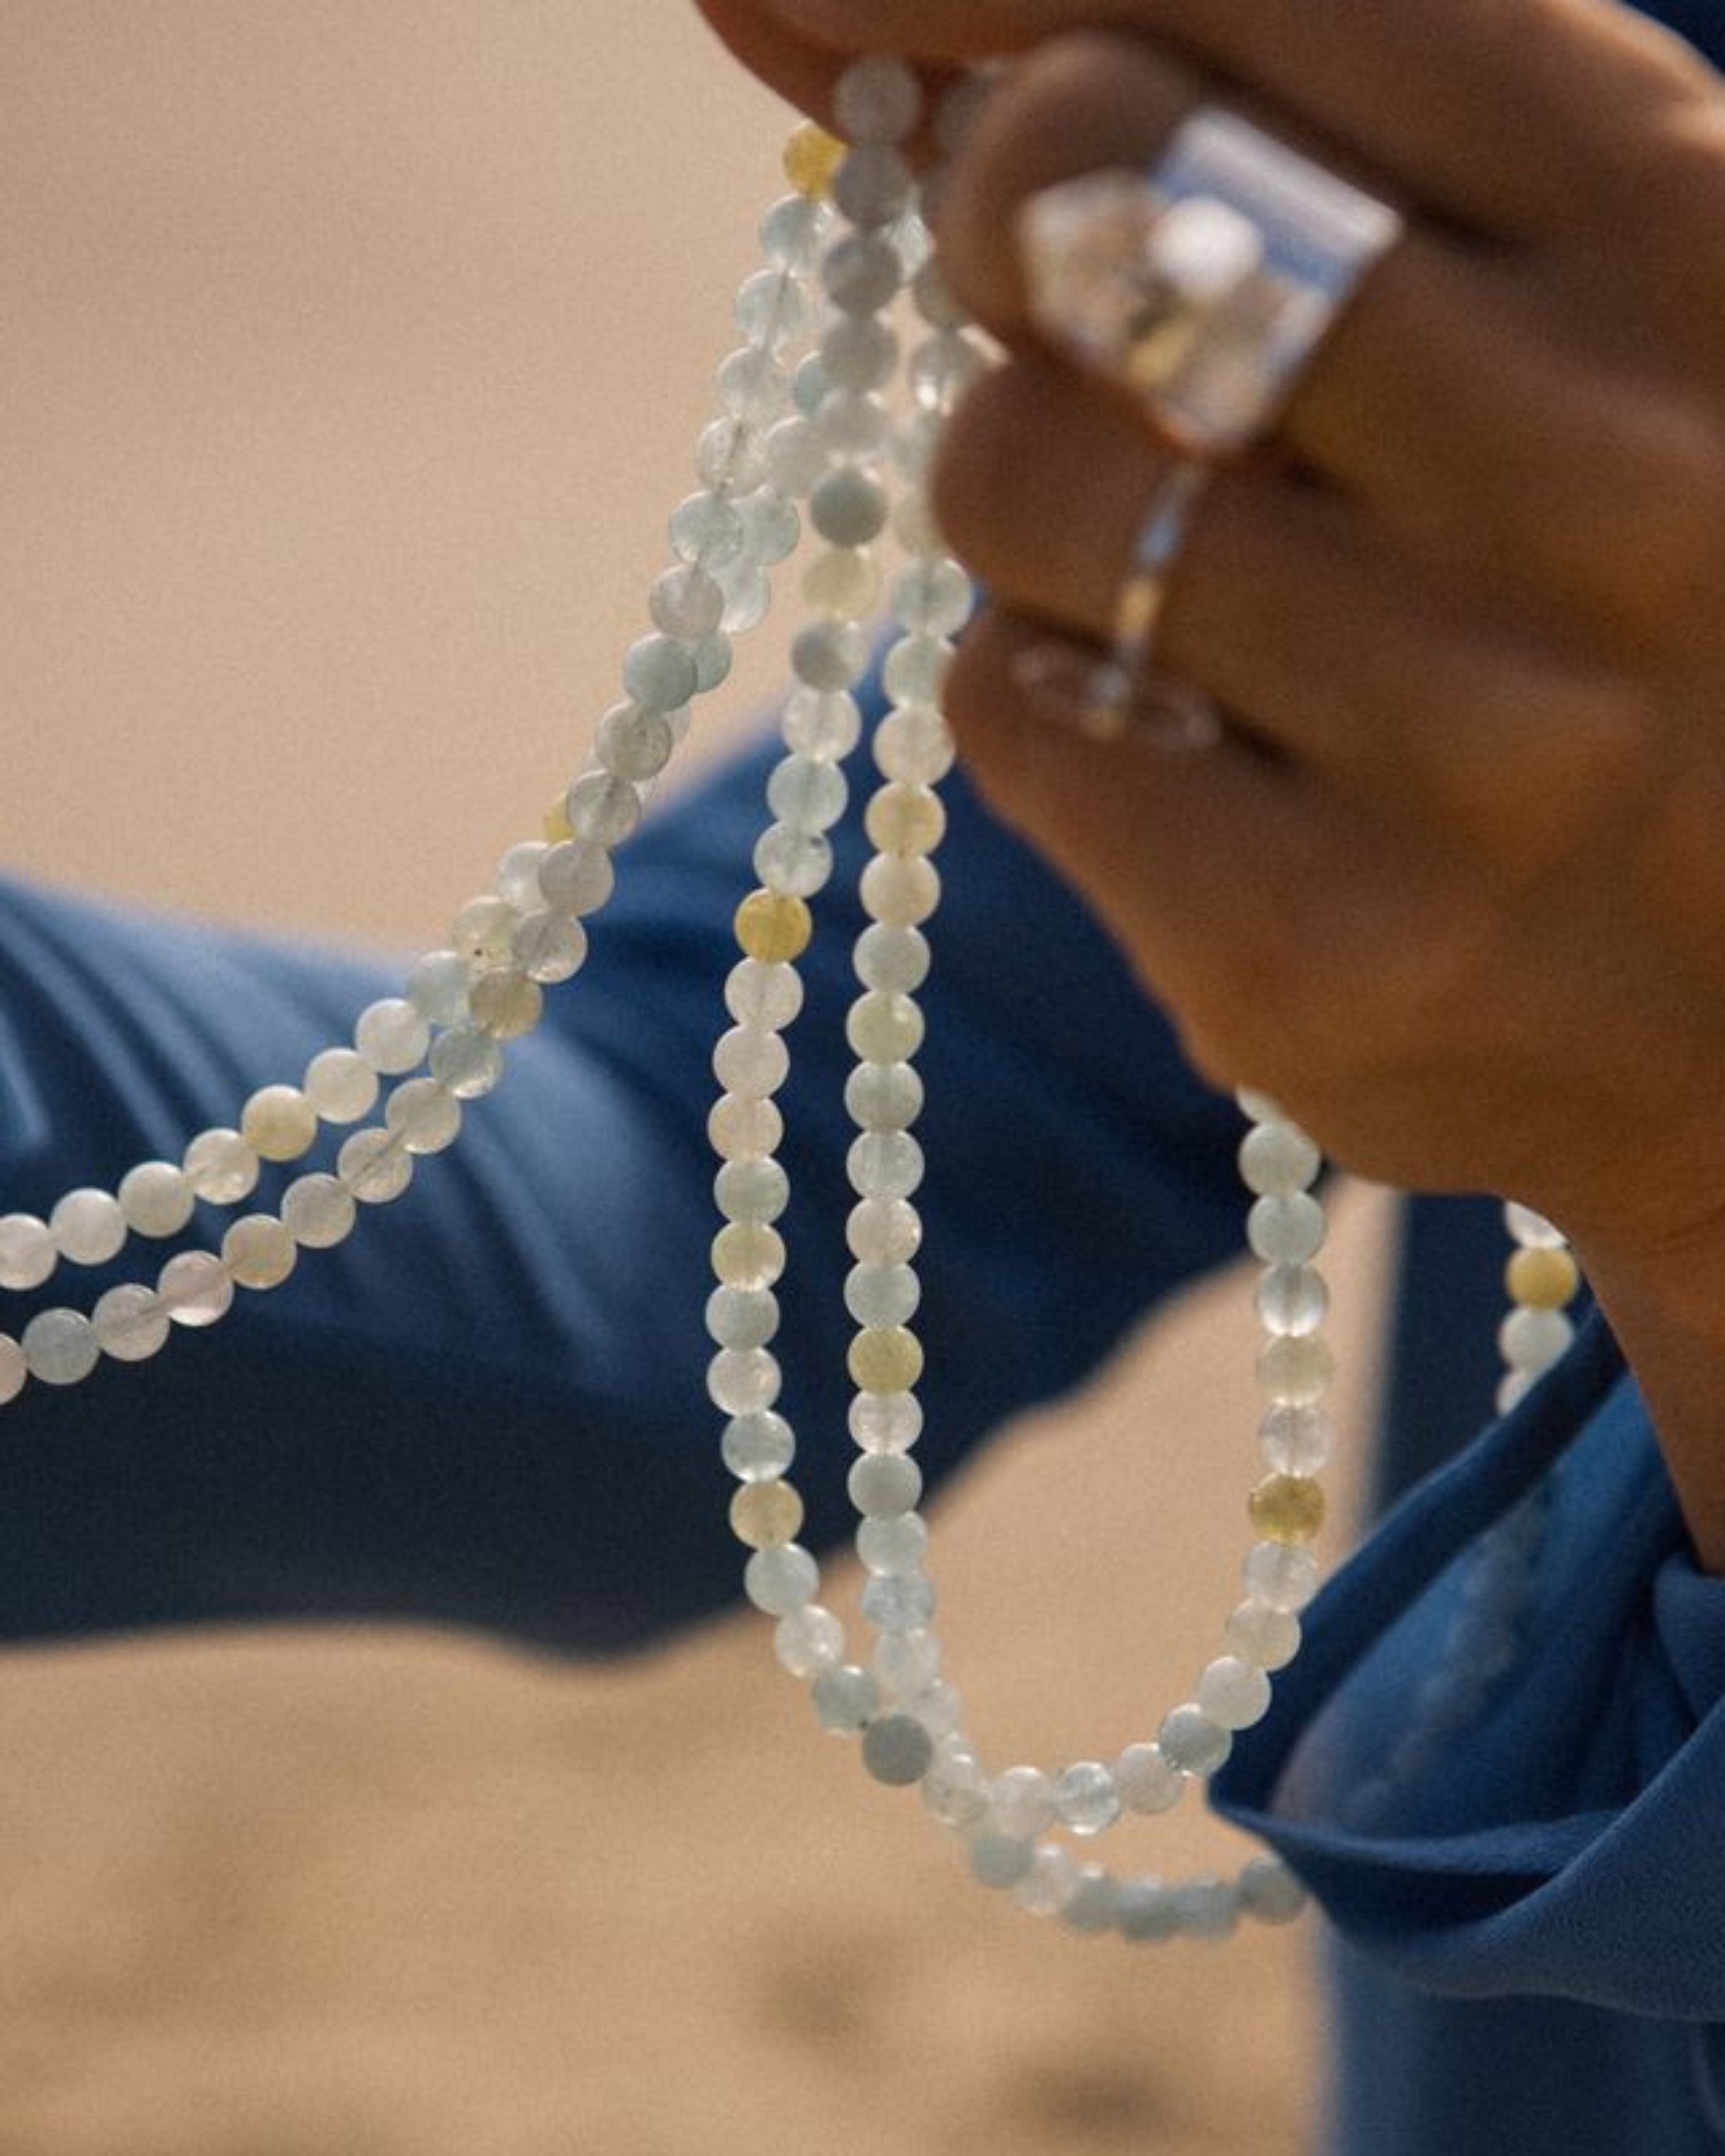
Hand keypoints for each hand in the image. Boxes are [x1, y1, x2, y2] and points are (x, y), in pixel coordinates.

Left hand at [700, 1, 1724, 1556]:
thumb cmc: (1619, 596)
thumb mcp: (1549, 313)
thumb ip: (1295, 130)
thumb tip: (841, 4)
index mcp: (1684, 246)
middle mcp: (1601, 475)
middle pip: (1075, 185)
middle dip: (1005, 226)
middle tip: (1072, 308)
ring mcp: (1469, 738)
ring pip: (1006, 472)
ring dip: (1027, 499)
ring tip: (1181, 574)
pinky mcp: (1319, 948)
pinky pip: (999, 714)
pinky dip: (1036, 699)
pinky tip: (1191, 746)